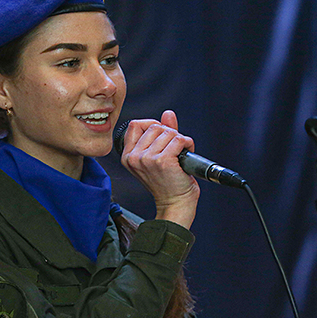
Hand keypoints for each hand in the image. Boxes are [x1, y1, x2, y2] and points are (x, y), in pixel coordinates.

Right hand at [119, 110, 199, 228]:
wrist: (175, 203)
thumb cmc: (168, 182)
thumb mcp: (159, 155)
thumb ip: (162, 133)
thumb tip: (168, 113)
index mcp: (128, 156)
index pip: (135, 125)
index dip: (152, 125)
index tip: (162, 137)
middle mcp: (134, 157)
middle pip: (155, 126)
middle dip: (169, 134)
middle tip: (175, 149)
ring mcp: (147, 159)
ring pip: (168, 132)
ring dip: (180, 140)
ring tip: (180, 154)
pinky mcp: (163, 161)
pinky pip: (179, 140)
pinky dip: (188, 144)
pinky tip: (186, 154)